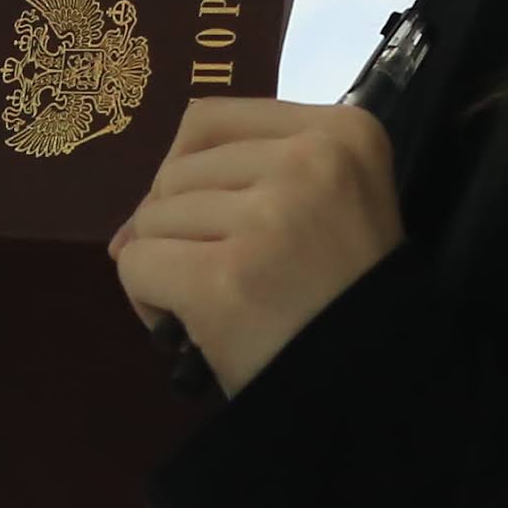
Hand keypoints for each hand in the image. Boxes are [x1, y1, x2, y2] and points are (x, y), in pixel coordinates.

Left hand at [110, 100, 401, 394]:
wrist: (374, 387)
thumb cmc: (344, 299)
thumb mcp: (323, 207)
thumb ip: (240, 183)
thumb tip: (132, 222)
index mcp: (343, 132)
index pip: (209, 119)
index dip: (185, 171)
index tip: (205, 218)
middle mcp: (309, 161)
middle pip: (176, 172)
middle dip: (178, 229)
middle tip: (219, 279)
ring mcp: (267, 219)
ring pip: (152, 219)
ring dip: (166, 268)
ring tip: (215, 307)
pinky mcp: (226, 279)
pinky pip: (138, 266)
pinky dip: (147, 301)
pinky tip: (189, 328)